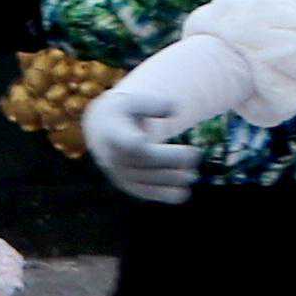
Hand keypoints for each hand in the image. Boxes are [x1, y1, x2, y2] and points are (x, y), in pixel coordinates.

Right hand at [81, 63, 207, 202]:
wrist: (100, 129)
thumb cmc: (123, 112)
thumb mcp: (133, 101)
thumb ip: (153, 104)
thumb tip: (173, 110)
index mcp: (113, 131)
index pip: (121, 140)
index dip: (133, 142)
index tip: (144, 139)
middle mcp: (112, 155)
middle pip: (143, 160)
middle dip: (171, 159)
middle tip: (196, 154)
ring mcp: (117, 172)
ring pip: (146, 179)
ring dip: (172, 179)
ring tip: (194, 175)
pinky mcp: (125, 184)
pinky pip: (145, 192)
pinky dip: (164, 195)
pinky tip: (184, 193)